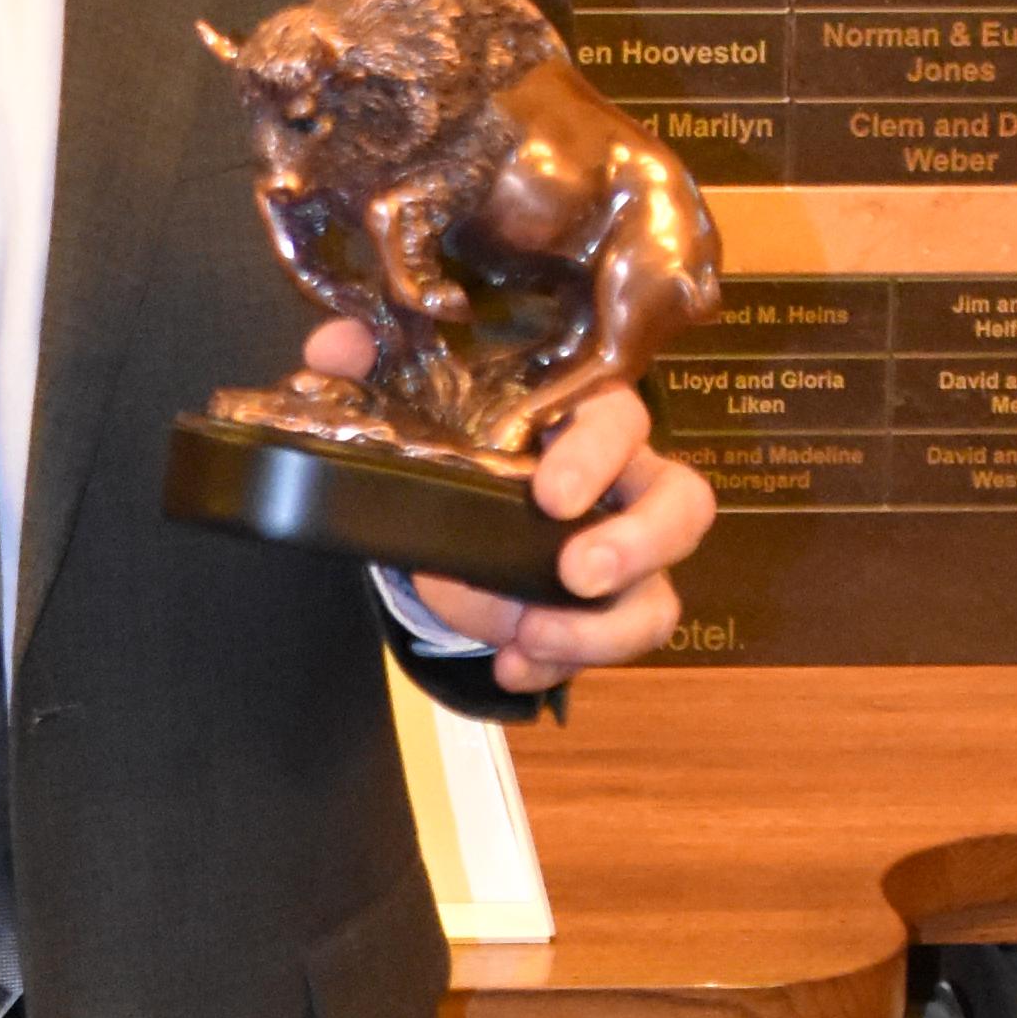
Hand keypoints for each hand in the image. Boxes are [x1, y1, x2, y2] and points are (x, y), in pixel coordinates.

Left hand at [300, 321, 716, 693]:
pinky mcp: (604, 618)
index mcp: (587, 419)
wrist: (455, 505)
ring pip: (658, 599)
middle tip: (579, 574)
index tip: (548, 496)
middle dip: (637, 545)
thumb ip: (373, 364)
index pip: (622, 420)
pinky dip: (557, 667)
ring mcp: (626, 561)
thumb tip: (333, 348)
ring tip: (531, 639)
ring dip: (599, 631)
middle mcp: (626, 488)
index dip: (596, 456)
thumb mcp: (416, 395)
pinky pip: (606, 652)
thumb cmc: (464, 438)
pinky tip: (511, 669)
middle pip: (683, 509)